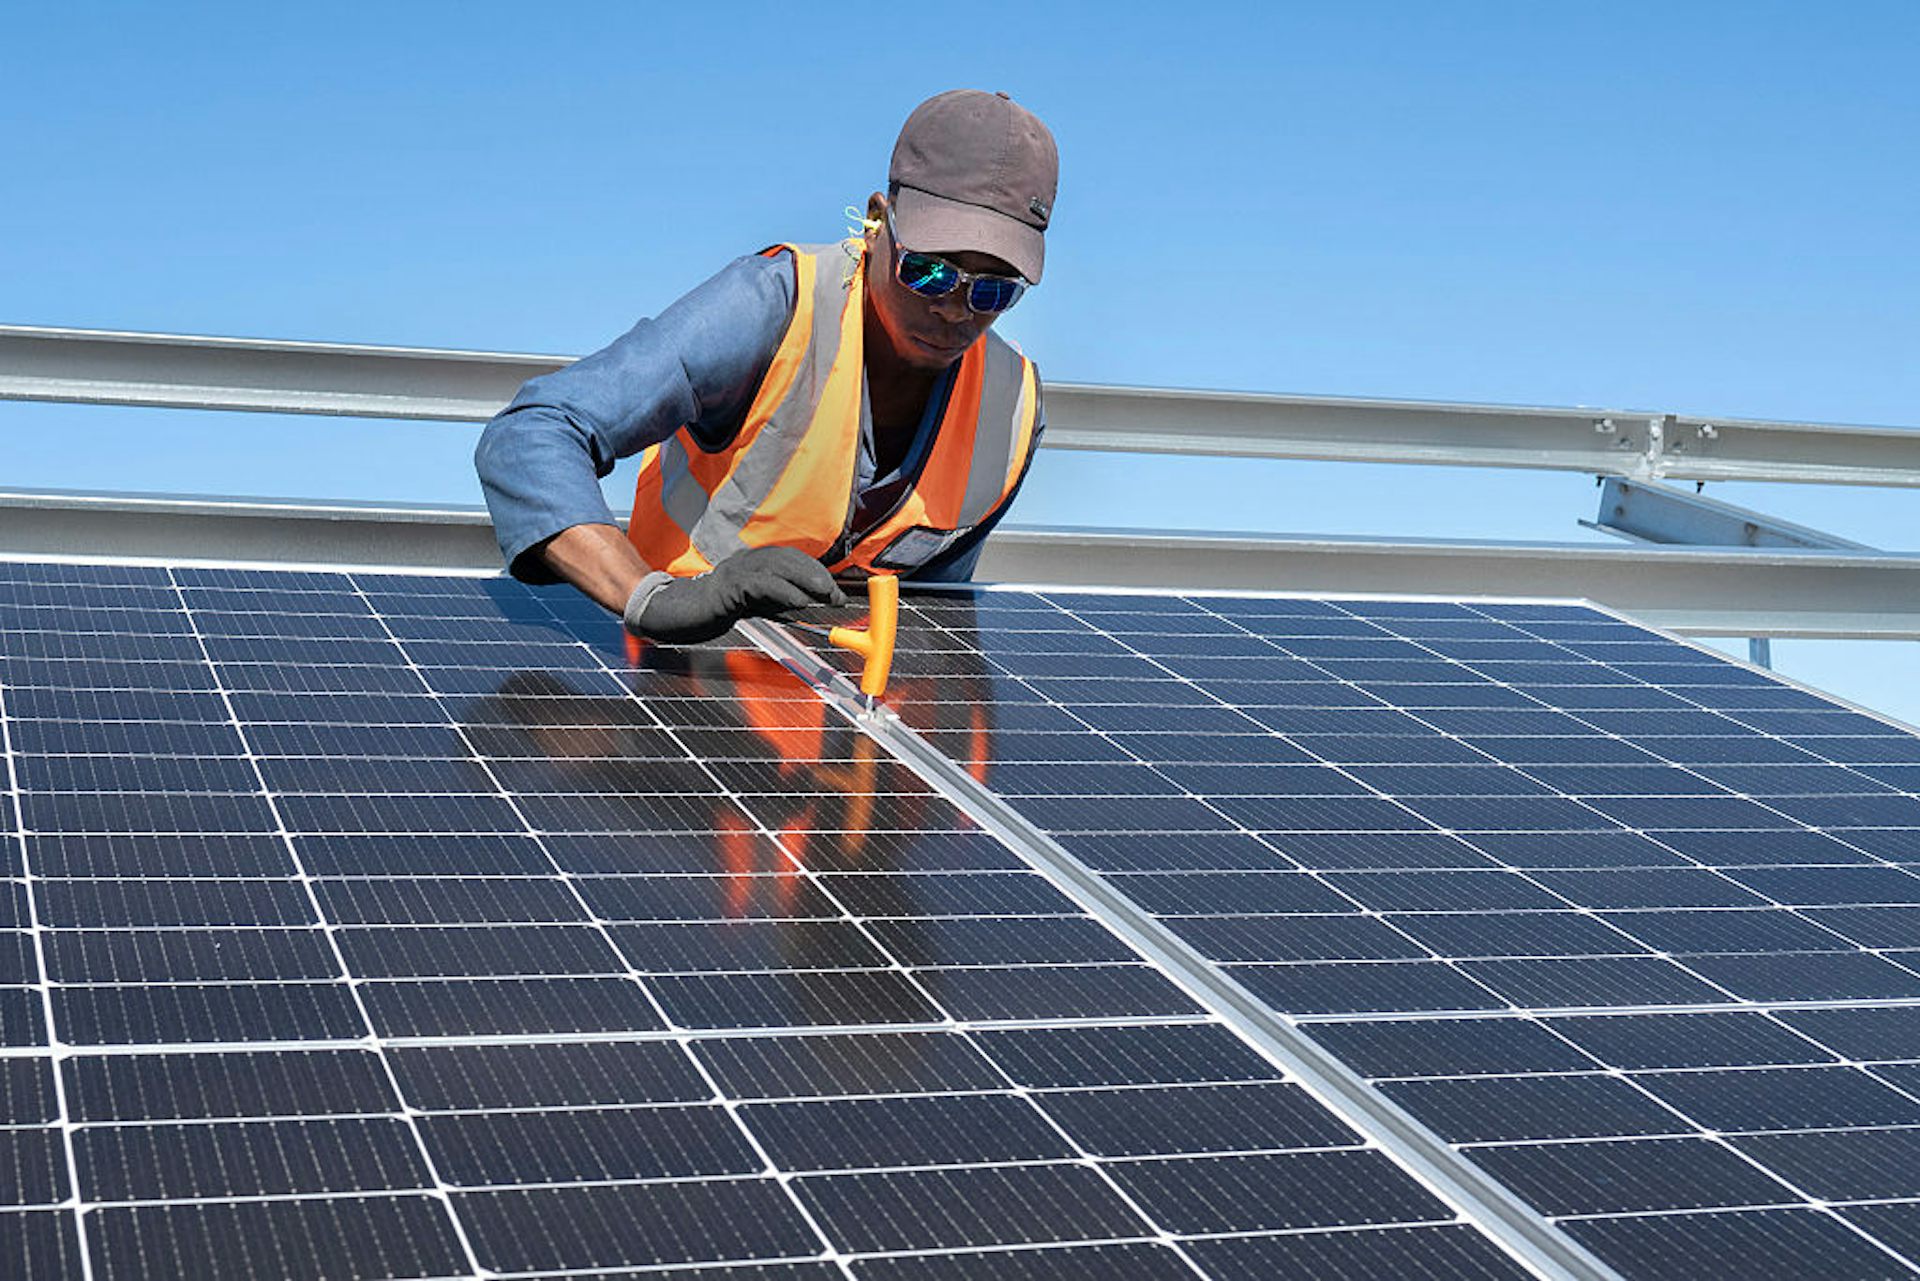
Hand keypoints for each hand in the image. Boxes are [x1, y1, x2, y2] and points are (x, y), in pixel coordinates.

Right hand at [624, 546, 845, 643]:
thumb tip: (804, 605)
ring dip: (806, 580)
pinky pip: (761, 586)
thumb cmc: (708, 610)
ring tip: (826, 594)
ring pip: (777, 568)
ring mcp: (735, 572)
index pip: (789, 559)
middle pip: (787, 560)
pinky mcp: (727, 588)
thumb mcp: (748, 605)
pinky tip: (800, 603)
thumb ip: (772, 602)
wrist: (670, 614)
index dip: (814, 572)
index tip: (834, 592)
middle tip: (835, 595)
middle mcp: (745, 562)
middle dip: (815, 575)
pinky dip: (784, 593)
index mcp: (750, 564)